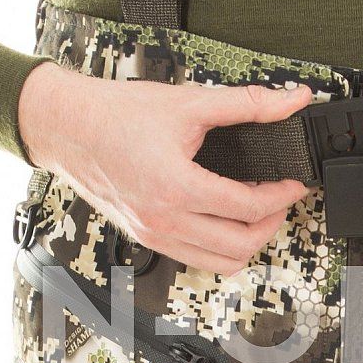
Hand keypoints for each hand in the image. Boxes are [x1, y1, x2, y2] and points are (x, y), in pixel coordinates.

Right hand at [18, 62, 312, 274]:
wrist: (67, 127)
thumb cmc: (116, 114)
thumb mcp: (189, 102)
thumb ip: (247, 104)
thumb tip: (292, 100)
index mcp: (176, 188)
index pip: (249, 207)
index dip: (283, 195)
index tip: (295, 182)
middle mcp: (165, 221)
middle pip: (241, 245)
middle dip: (272, 223)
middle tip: (281, 199)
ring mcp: (154, 235)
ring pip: (221, 263)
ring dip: (249, 242)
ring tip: (258, 213)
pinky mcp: (147, 239)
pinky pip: (197, 260)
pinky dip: (221, 248)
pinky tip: (227, 220)